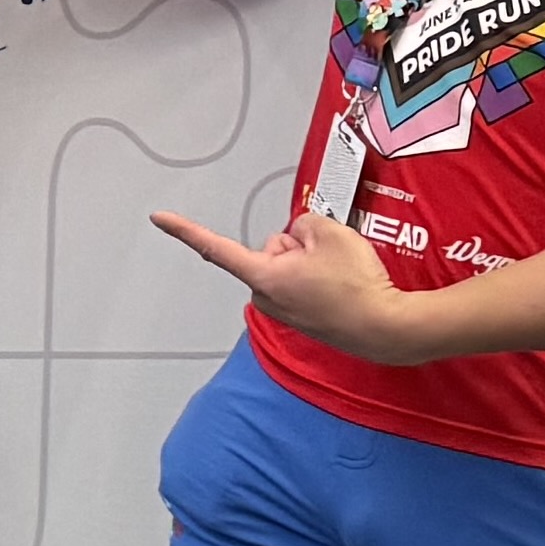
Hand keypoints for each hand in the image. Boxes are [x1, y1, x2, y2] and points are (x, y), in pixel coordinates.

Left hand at [152, 201, 425, 359]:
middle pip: (272, 250)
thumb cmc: (356, 285)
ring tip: (339, 277)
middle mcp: (264, 297)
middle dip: (297, 247)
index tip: (159, 218)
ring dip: (311, 264)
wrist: (385, 327)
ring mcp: (282, 311)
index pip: (215, 247)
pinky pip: (304, 282)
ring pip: (290, 265)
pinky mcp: (301, 318)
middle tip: (328, 261)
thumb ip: (303, 222)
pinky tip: (341, 288)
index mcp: (262, 276)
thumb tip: (299, 236)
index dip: (185, 230)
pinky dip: (320, 279)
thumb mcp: (328, 231)